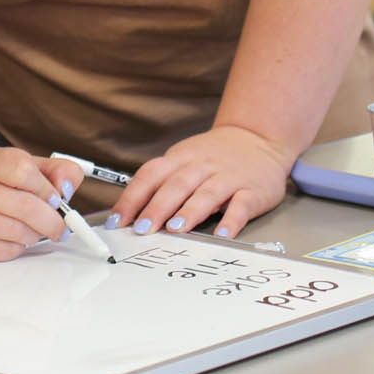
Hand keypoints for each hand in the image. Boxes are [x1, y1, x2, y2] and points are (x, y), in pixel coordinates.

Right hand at [0, 146, 83, 260]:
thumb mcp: (22, 164)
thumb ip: (56, 170)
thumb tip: (67, 187)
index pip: (22, 170)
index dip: (46, 188)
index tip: (56, 197)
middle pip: (24, 206)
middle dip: (51, 220)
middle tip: (60, 225)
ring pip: (15, 232)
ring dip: (36, 234)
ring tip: (36, 229)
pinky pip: (2, 251)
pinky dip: (18, 248)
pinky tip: (16, 238)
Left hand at [107, 125, 291, 240]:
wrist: (257, 139)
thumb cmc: (214, 156)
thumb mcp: (184, 160)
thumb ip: (162, 184)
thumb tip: (132, 215)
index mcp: (180, 158)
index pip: (151, 175)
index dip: (132, 198)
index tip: (117, 221)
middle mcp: (202, 166)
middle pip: (176, 185)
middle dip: (157, 207)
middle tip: (142, 229)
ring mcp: (228, 177)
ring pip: (207, 193)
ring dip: (190, 211)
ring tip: (176, 228)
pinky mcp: (252, 191)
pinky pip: (241, 205)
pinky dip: (232, 220)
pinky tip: (222, 234)